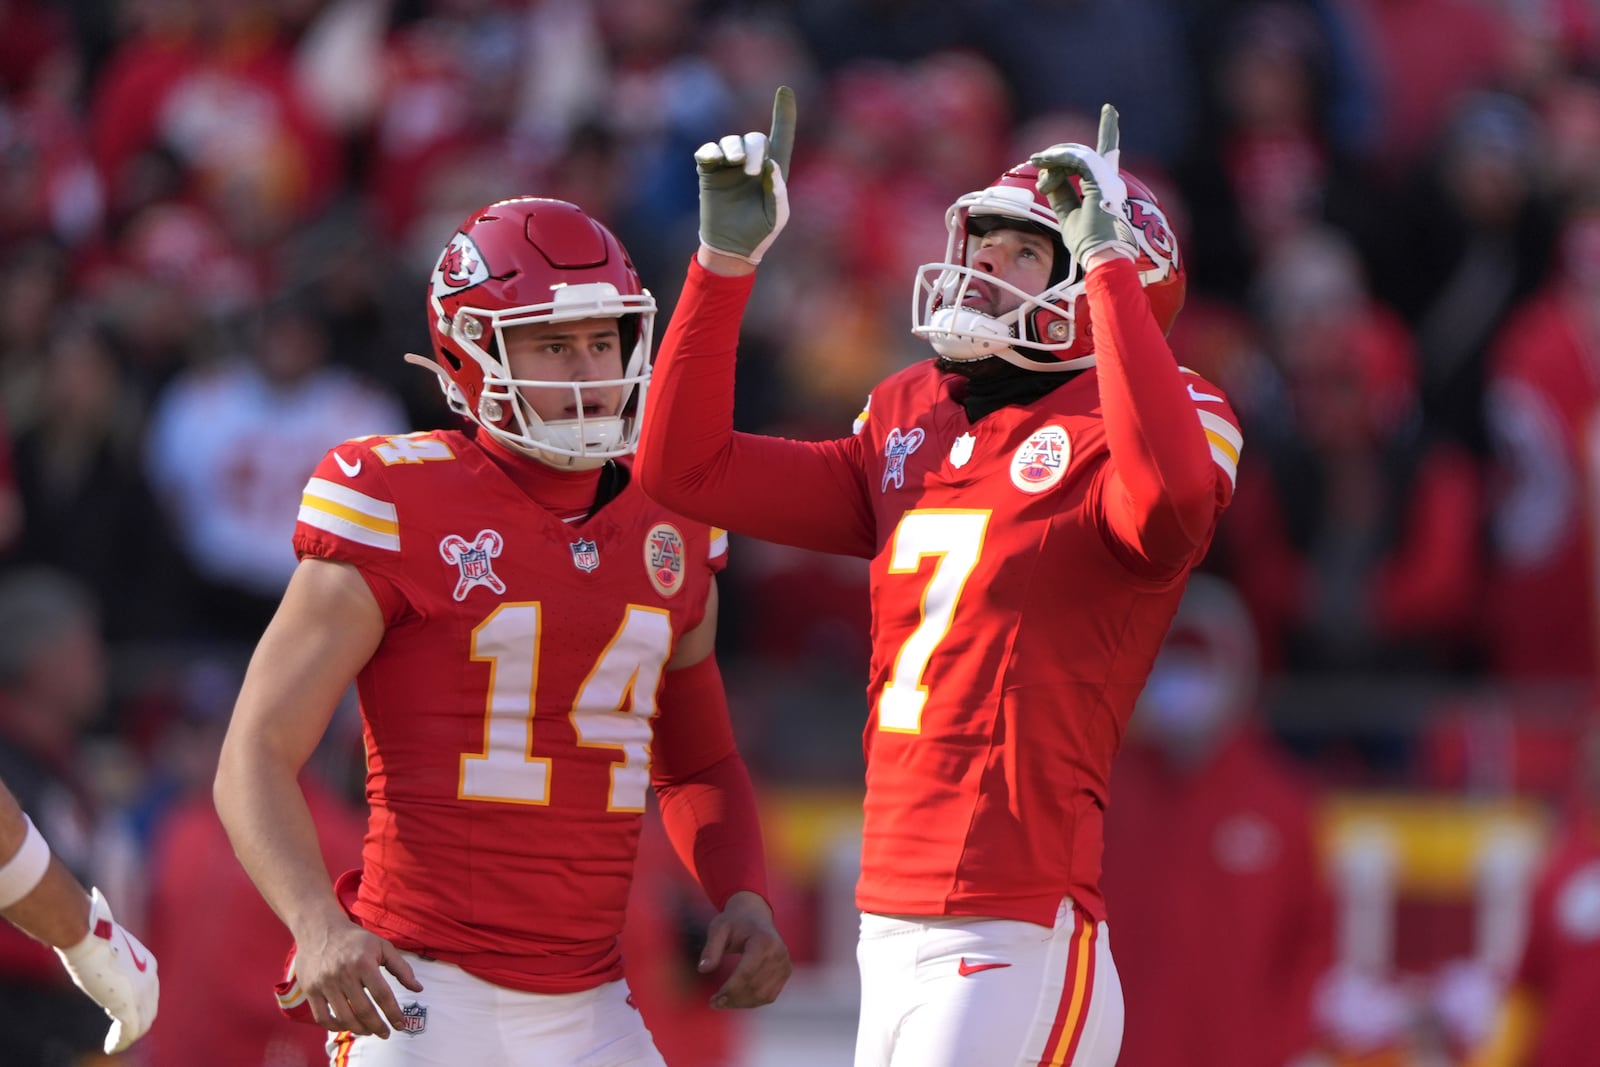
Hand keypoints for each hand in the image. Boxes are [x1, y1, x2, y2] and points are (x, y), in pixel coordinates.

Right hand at [54, 888, 158, 1053]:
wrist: (87, 932)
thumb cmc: (92, 929)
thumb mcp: (105, 935)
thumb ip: (106, 937)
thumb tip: (95, 898)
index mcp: (147, 962)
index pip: (150, 991)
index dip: (141, 1005)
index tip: (126, 1014)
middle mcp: (149, 977)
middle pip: (150, 1009)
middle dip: (139, 1023)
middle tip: (123, 1034)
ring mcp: (141, 991)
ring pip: (141, 1023)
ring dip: (130, 1036)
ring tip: (116, 1044)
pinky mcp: (127, 1003)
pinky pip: (129, 1030)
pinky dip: (120, 1041)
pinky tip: (111, 1047)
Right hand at [289, 914, 422, 1037]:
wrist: (320, 929)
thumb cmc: (356, 940)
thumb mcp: (382, 947)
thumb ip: (402, 968)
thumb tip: (418, 989)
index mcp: (364, 962)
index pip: (382, 994)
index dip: (393, 1013)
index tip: (401, 1025)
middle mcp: (344, 974)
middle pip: (364, 1009)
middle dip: (378, 1026)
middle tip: (386, 1033)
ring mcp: (325, 983)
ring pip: (344, 1016)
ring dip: (360, 1029)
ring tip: (370, 1031)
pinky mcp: (310, 990)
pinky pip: (322, 1017)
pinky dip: (335, 1027)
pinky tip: (347, 1026)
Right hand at [695, 86, 796, 264]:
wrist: (732, 248)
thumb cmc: (760, 232)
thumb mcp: (777, 216)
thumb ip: (777, 191)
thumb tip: (769, 165)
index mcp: (773, 171)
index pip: (781, 136)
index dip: (784, 114)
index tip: (784, 90)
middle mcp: (751, 163)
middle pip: (754, 138)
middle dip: (754, 148)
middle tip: (751, 170)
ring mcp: (728, 166)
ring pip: (730, 142)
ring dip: (734, 149)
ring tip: (736, 163)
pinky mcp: (708, 171)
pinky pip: (707, 152)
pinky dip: (710, 152)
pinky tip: (714, 160)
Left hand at [697, 890, 791, 1008]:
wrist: (754, 914)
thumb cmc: (734, 922)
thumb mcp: (718, 929)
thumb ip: (711, 948)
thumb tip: (703, 969)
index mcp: (764, 941)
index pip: (747, 973)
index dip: (730, 990)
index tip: (713, 1000)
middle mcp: (779, 953)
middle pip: (755, 987)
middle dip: (733, 999)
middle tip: (714, 1003)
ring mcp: (785, 963)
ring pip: (763, 995)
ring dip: (742, 1003)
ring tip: (723, 1002)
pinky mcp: (785, 972)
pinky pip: (770, 995)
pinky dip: (752, 1001)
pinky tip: (737, 999)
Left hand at [1030, 103, 1135, 268]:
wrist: (1102, 258)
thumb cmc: (1087, 242)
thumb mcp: (1067, 214)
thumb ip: (1061, 193)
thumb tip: (1048, 177)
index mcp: (1107, 188)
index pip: (1108, 153)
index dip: (1110, 130)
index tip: (1111, 110)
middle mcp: (1111, 181)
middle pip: (1085, 154)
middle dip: (1058, 153)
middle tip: (1036, 159)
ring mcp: (1108, 181)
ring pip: (1078, 155)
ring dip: (1053, 158)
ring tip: (1036, 163)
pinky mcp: (1100, 182)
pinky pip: (1077, 160)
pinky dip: (1058, 160)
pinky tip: (1044, 164)